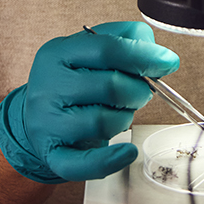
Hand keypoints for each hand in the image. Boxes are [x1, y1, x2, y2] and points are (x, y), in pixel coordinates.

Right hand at [0, 21, 179, 182]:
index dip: (144, 55)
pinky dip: (111, 161)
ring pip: (103, 123)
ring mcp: (46, 122)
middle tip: (142, 91)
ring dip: (125, 119)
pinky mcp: (52, 154)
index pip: (107, 48)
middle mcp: (48, 86)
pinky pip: (84, 164)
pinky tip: (127, 152)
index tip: (167, 61)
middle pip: (110, 87)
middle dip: (138, 90)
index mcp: (58, 53)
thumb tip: (156, 53)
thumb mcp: (89, 50)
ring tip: (120, 113)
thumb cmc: (71, 82)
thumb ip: (124, 39)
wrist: (36, 116)